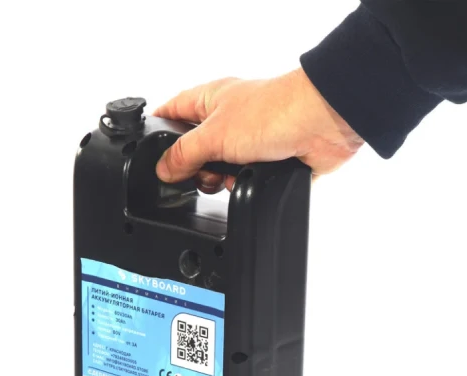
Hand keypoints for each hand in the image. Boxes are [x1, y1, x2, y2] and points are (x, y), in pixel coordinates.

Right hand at [153, 69, 363, 191]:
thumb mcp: (214, 135)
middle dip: (194, 168)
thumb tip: (163, 169)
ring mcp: (250, 141)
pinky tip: (248, 182)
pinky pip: (245, 181)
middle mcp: (230, 118)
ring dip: (221, 179)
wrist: (319, 125)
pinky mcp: (269, 161)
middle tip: (196, 174)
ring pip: (221, 169)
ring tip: (226, 177)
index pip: (173, 111)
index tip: (147, 153)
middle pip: (196, 149)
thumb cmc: (273, 112)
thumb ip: (184, 154)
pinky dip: (244, 186)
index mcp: (211, 99)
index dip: (158, 130)